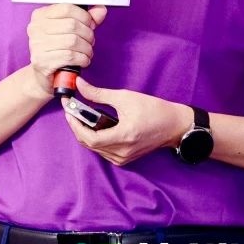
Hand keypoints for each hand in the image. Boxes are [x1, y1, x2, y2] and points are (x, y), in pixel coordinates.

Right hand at [25, 4, 107, 98]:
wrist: (45, 76)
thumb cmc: (59, 50)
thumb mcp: (72, 30)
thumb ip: (86, 18)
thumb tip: (101, 9)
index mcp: (40, 16)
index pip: (67, 8)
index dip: (84, 17)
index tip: (90, 24)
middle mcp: (35, 28)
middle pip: (72, 25)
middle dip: (88, 34)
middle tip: (89, 41)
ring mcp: (36, 45)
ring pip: (73, 41)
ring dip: (86, 48)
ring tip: (87, 52)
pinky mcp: (42, 62)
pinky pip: (70, 56)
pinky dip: (82, 59)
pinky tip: (83, 61)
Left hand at [63, 76, 192, 165]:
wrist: (174, 125)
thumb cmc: (154, 109)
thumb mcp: (125, 97)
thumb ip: (99, 93)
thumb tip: (79, 85)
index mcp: (123, 136)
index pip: (89, 138)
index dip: (75, 124)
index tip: (68, 110)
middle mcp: (122, 152)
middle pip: (89, 144)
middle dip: (77, 127)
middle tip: (71, 110)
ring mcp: (124, 158)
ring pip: (95, 148)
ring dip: (85, 133)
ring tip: (80, 116)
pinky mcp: (125, 158)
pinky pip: (103, 151)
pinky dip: (95, 139)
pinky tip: (93, 125)